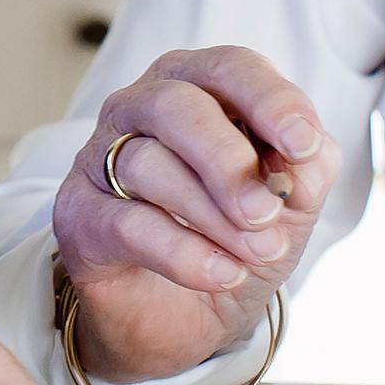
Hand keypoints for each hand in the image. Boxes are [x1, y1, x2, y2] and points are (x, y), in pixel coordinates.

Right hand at [47, 46, 327, 384]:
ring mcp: (100, 156)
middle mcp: (141, 107)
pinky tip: (221, 273)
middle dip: (228, 161)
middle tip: (265, 212)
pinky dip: (182, 252)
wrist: (187, 316)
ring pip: (147, 164)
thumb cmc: (235, 237)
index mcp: (199, 86)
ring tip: (258, 252)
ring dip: (214, 216)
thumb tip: (303, 162)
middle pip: (176, 105)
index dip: (270, 101)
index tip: (303, 145)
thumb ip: (307, 173)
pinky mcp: (78, 213)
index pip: (230, 67)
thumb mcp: (290, 206)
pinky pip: (126, 222)